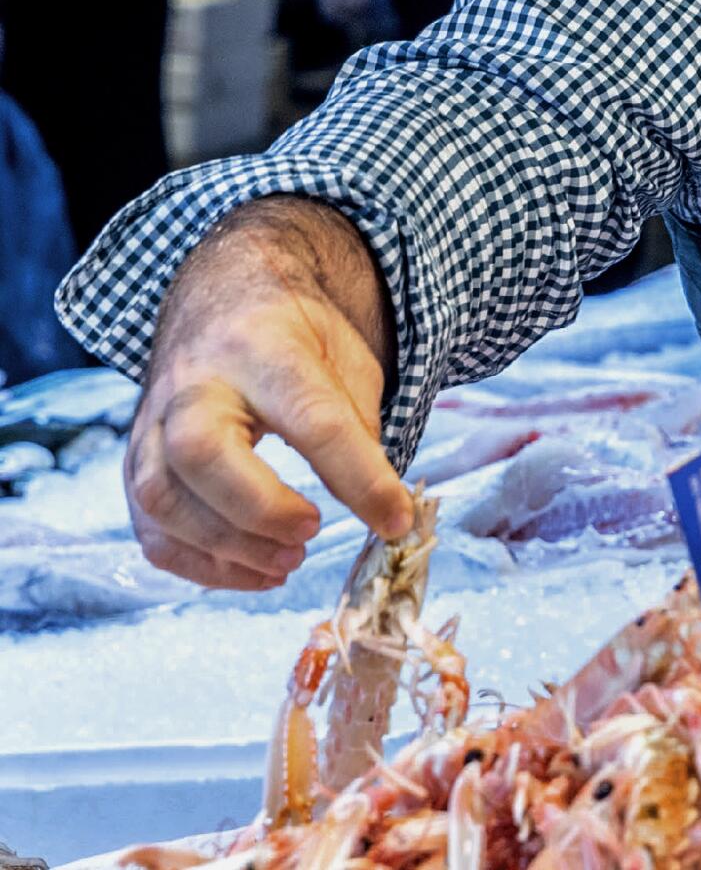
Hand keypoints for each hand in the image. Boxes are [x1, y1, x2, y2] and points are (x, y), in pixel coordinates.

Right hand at [125, 197, 411, 589]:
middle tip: (311, 533)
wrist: (223, 299)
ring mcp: (154, 424)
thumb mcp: (344, 356)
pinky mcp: (136, 462)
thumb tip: (383, 506)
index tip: (395, 519)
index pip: (311, 418)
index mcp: (263, 348)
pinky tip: (252, 570)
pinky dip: (200, 565)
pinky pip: (151, 529)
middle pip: (201, 453)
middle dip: (259, 509)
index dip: (358, 477)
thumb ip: (357, 426)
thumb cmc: (293, 332)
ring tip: (289, 561)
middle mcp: (195, 384)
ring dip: (228, 549)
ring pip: (163, 499)